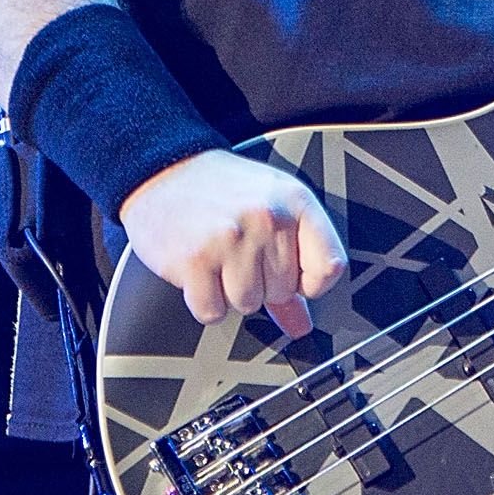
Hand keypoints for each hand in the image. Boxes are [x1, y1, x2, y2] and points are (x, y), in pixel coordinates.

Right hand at [118, 149, 348, 339]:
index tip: (294, 277)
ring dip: (228, 292)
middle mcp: (268, 218)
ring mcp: (232, 240)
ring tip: (218, 257)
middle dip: (259, 282)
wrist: (165, 170)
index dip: (309, 282)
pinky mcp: (196, 260)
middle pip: (282, 292)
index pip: (328, 267)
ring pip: (247, 305)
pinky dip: (203, 300)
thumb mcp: (271, 207)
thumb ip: (295, 262)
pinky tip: (199, 270)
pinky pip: (212, 312)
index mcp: (296, 202)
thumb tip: (301, 323)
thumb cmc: (222, 189)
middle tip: (239, 251)